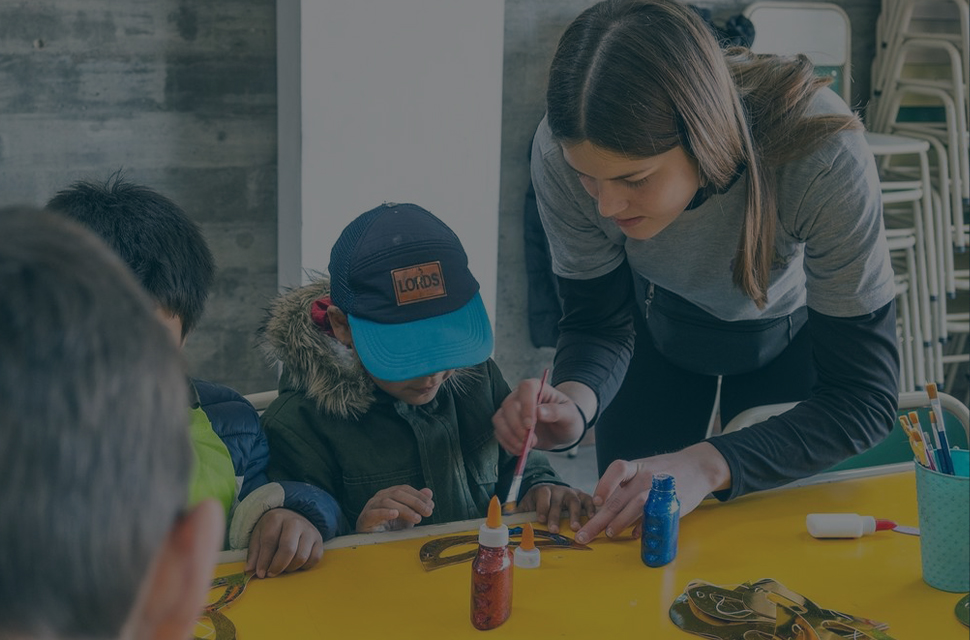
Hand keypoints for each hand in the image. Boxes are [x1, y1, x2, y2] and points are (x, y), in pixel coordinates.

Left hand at [245, 508, 323, 577]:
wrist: (291, 517)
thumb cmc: (272, 529)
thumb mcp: (259, 535)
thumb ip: (254, 553)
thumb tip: (249, 570)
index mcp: (276, 518)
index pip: (270, 541)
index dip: (264, 560)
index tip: (260, 573)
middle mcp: (295, 522)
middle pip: (288, 549)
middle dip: (278, 566)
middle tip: (271, 573)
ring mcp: (309, 531)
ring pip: (301, 557)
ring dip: (290, 568)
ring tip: (282, 567)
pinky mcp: (319, 540)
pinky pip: (314, 559)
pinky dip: (304, 567)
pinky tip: (295, 564)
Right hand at [356, 486, 433, 532]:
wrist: (374, 542)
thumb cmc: (391, 528)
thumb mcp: (408, 516)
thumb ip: (417, 504)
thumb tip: (429, 492)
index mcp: (389, 494)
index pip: (405, 489)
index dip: (419, 495)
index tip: (431, 505)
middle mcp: (380, 497)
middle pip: (397, 493)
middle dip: (415, 502)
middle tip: (427, 512)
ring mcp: (371, 506)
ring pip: (387, 502)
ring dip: (405, 509)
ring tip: (417, 519)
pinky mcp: (365, 518)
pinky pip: (374, 513)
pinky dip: (385, 512)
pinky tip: (395, 514)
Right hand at [492, 378, 587, 453]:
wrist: (561, 430)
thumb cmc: (567, 418)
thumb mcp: (569, 415)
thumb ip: (557, 412)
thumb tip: (539, 412)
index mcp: (537, 387)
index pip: (526, 388)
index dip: (526, 405)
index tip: (530, 425)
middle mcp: (520, 396)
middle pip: (508, 405)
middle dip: (517, 427)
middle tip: (530, 442)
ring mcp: (511, 410)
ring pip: (499, 419)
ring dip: (510, 436)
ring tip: (525, 448)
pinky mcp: (506, 424)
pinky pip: (499, 432)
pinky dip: (507, 443)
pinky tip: (520, 451)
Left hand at [514, 483, 594, 533]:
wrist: (550, 492)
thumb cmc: (537, 503)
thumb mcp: (526, 505)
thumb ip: (518, 512)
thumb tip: (504, 517)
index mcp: (543, 491)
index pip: (542, 495)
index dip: (542, 507)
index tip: (541, 519)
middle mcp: (558, 490)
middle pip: (558, 500)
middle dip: (556, 515)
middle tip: (555, 529)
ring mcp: (571, 492)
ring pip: (574, 500)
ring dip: (575, 514)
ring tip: (575, 528)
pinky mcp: (582, 496)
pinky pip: (588, 500)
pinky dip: (591, 508)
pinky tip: (592, 518)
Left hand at [574, 442, 730, 543]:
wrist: (698, 467)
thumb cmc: (664, 471)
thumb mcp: (644, 469)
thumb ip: (625, 488)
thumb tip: (603, 510)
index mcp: (637, 467)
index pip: (617, 470)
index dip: (604, 484)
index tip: (595, 500)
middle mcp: (646, 477)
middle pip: (619, 498)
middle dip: (598, 519)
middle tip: (583, 535)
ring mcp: (659, 490)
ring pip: (636, 505)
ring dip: (620, 521)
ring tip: (609, 533)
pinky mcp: (672, 503)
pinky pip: (654, 516)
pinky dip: (644, 527)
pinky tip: (635, 535)